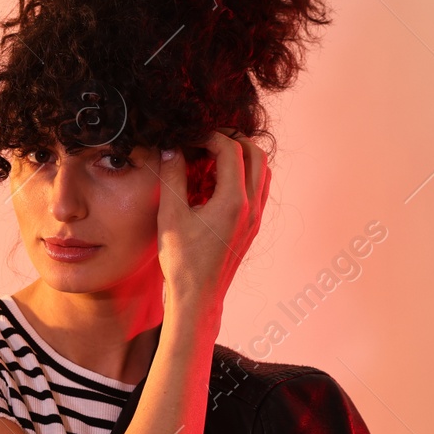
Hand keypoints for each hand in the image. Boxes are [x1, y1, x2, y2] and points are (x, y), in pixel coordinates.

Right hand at [153, 129, 269, 320]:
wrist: (198, 297)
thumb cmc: (182, 261)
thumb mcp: (171, 216)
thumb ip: (172, 177)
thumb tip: (171, 148)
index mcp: (233, 201)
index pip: (231, 149)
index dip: (210, 136)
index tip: (191, 138)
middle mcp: (251, 206)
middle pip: (256, 153)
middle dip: (232, 140)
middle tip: (205, 141)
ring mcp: (255, 217)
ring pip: (262, 170)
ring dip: (242, 156)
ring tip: (213, 157)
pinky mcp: (252, 226)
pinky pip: (258, 188)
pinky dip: (244, 175)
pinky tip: (218, 182)